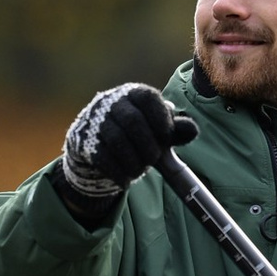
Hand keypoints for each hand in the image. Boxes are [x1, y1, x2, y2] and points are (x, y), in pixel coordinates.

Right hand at [61, 83, 197, 197]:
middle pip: (132, 121)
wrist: (96, 140)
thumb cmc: (136, 131)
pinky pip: (101, 157)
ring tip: (140, 171)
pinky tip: (126, 181)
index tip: (167, 135)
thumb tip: (192, 130)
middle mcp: (112, 102)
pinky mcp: (84, 140)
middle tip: (154, 159)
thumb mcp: (157, 127)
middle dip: (147, 145)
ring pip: (116, 140)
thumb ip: (175, 129)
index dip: (160, 116)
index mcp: (133, 94)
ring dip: (133, 161)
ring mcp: (95, 121)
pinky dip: (117, 172)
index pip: (148, 97)